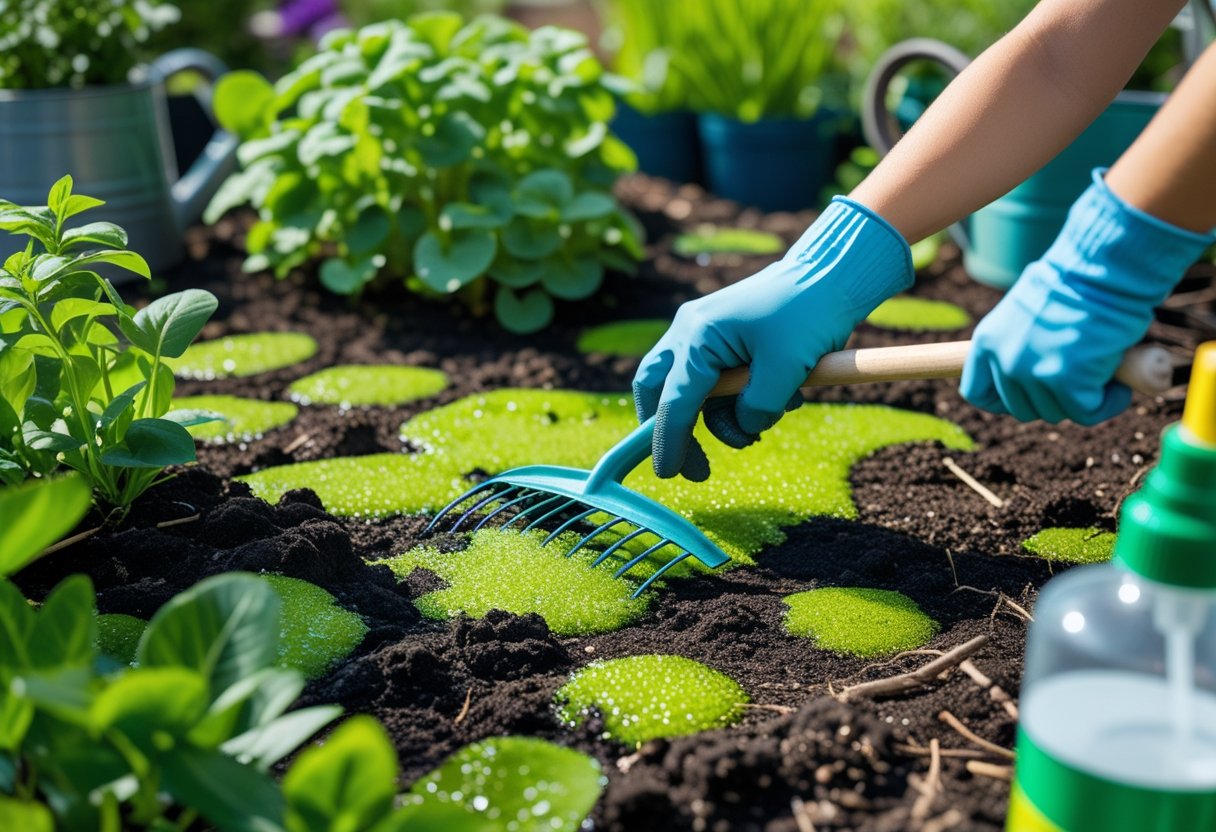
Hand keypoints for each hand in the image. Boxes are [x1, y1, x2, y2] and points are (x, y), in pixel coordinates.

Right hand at [633, 197, 913, 479]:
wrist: (833, 274)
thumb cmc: (810, 314)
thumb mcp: (786, 371)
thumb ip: (756, 409)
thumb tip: (743, 429)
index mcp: (698, 336)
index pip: (673, 401)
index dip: (669, 442)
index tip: (667, 473)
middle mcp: (690, 330)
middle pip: (659, 389)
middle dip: (673, 429)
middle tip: (696, 466)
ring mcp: (704, 330)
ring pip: (692, 390)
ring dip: (724, 417)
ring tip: (764, 423)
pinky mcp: (723, 335)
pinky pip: (715, 378)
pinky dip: (737, 399)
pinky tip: (778, 398)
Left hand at [962, 169, 1212, 424]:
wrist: (1102, 269)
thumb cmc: (1075, 281)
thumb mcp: (1028, 311)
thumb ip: (1021, 343)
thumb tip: (1036, 374)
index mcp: (988, 341)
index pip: (977, 392)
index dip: (1002, 402)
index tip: (1028, 397)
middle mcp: (1004, 361)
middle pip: (1021, 408)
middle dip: (1052, 399)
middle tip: (1079, 379)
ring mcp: (1032, 374)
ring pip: (1055, 412)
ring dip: (1081, 400)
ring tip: (1102, 372)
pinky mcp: (1067, 384)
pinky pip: (1086, 413)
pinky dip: (1107, 404)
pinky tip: (1119, 385)